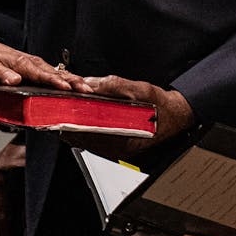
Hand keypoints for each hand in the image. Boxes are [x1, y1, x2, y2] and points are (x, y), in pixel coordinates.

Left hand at [0, 37, 91, 90]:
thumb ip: (1, 74)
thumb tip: (14, 80)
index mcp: (22, 63)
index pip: (41, 74)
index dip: (54, 81)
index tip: (66, 87)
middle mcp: (32, 62)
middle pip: (56, 73)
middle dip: (72, 81)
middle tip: (86, 90)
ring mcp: (36, 64)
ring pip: (58, 72)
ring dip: (73, 80)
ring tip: (87, 88)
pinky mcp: (37, 67)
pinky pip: (55, 72)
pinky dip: (67, 78)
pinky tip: (76, 84)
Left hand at [59, 75, 194, 160]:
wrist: (178, 116)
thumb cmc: (161, 106)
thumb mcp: (138, 89)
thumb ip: (111, 86)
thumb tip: (88, 84)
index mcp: (123, 138)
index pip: (86, 132)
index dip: (68, 120)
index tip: (57, 110)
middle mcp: (118, 149)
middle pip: (81, 138)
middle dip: (68, 122)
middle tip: (57, 108)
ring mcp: (117, 151)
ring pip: (85, 141)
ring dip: (75, 127)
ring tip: (66, 112)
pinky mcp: (117, 149)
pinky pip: (94, 142)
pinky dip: (85, 131)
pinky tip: (82, 119)